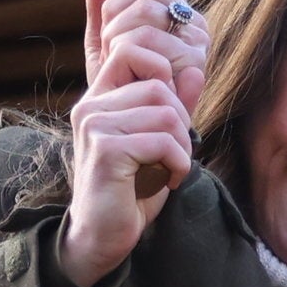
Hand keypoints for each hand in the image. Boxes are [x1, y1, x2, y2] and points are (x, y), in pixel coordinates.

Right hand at [53, 0, 205, 286]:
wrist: (103, 238)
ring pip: (165, 110)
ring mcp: (95, 125)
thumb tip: (194, 69)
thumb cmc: (131, 191)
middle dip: (180, 119)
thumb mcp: (159, 142)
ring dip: (181, 145)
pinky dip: (177, 163)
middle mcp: (92, 105)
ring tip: (169, 169)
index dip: (165, 71)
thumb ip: (175, 106)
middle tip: (175, 152)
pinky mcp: (105, 149)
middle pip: (159, 82)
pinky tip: (167, 181)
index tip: (174, 116)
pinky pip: (162, 139)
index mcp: (101, 97)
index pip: (133, 48)